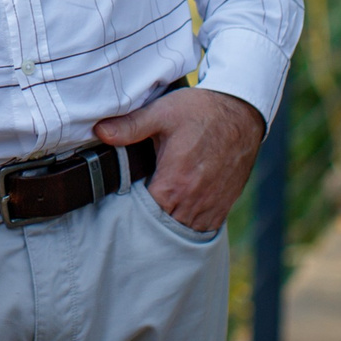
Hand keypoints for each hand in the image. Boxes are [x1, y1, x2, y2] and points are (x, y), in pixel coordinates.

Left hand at [93, 87, 263, 233]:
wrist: (241, 112)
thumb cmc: (200, 111)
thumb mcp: (162, 113)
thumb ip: (130, 126)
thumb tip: (99, 131)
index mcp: (176, 181)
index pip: (146, 214)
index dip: (132, 210)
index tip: (124, 200)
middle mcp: (195, 199)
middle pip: (163, 225)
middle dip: (149, 219)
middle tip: (138, 204)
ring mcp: (212, 205)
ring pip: (184, 230)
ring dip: (170, 222)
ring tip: (157, 208)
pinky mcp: (225, 204)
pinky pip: (204, 227)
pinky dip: (190, 223)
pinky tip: (179, 209)